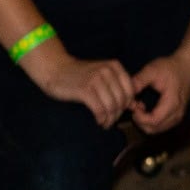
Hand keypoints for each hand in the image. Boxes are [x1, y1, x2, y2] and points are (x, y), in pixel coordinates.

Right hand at [23, 39, 137, 125]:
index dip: (127, 105)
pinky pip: (100, 110)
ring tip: (105, 123)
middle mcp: (107, 71)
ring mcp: (96, 80)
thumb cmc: (80, 75)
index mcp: (115, 66)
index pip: (130, 90)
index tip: (120, 112)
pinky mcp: (84, 90)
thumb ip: (118, 87)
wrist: (54, 69)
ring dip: (110, 119)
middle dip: (118, 114)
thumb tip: (134, 106)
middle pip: (122, 100)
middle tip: (111, 120)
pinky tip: (99, 121)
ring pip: (112, 106)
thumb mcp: (102, 76)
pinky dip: (101, 119)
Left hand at [125, 53, 189, 132]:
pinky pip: (161, 126)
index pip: (153, 121)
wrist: (189, 66)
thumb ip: (138, 81)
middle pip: (154, 129)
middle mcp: (177, 113)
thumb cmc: (171, 67)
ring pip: (157, 130)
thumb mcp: (152, 70)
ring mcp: (178, 116)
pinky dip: (151, 121)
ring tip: (140, 107)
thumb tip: (126, 93)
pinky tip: (147, 110)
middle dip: (140, 121)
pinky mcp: (177, 116)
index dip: (139, 118)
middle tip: (135, 107)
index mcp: (172, 102)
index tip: (133, 106)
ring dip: (145, 122)